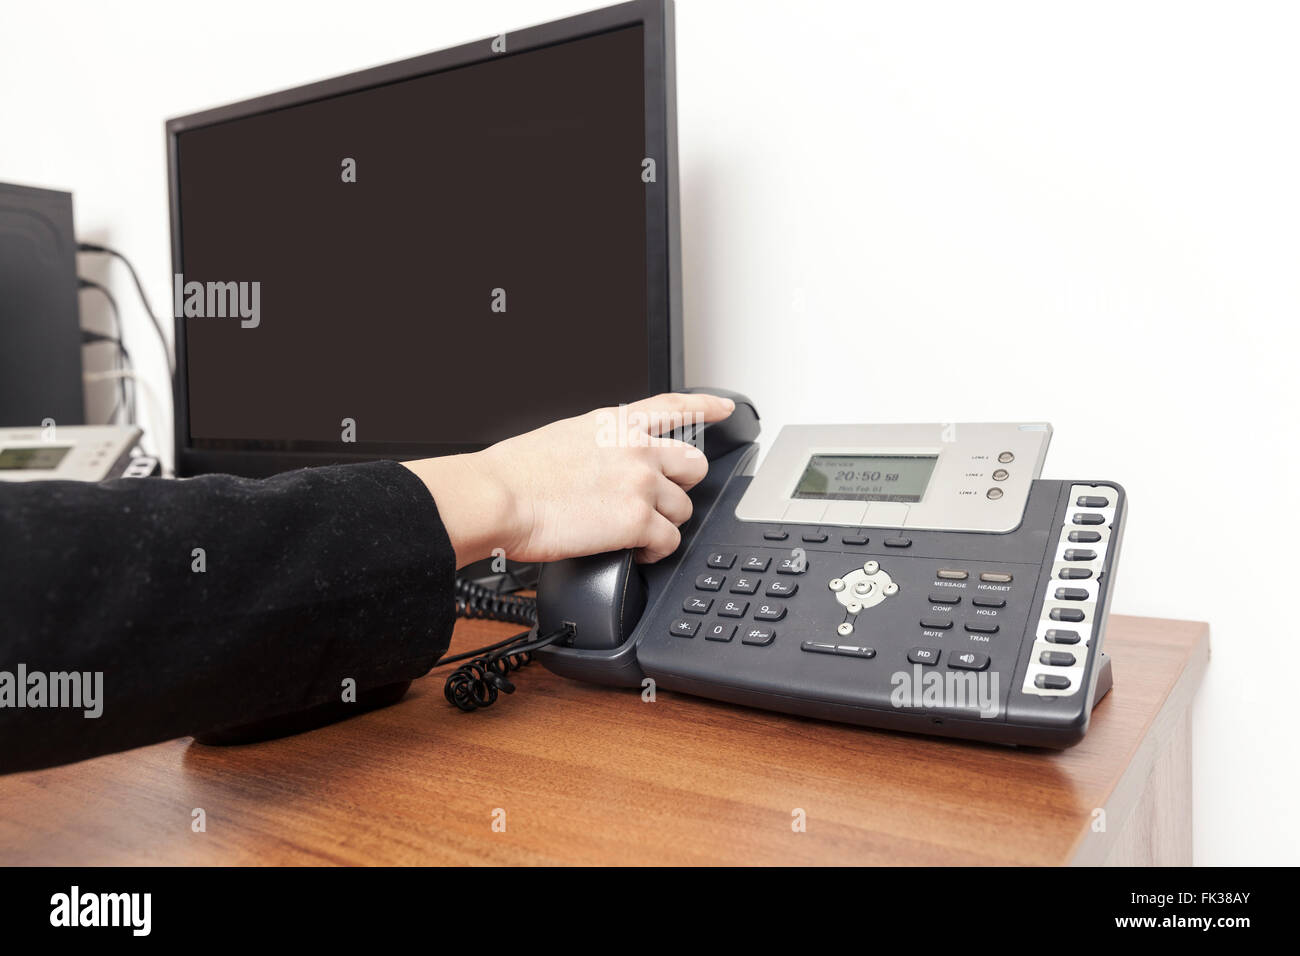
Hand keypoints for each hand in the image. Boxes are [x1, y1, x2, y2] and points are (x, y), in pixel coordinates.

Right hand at [402, 392, 736, 566]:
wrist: (500, 497)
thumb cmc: (515, 475)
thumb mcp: (563, 439)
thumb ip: (598, 448)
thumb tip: (606, 467)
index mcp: (615, 423)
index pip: (674, 406)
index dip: (706, 405)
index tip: (725, 406)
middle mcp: (636, 447)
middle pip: (693, 465)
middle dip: (682, 486)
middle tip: (660, 502)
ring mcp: (641, 482)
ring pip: (683, 509)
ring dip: (663, 525)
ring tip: (635, 535)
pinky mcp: (638, 520)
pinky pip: (669, 542)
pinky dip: (655, 553)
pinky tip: (635, 553)